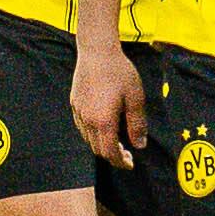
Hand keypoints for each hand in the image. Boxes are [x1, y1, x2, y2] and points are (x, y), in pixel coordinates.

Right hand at [69, 39, 148, 168]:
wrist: (97, 51)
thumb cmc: (119, 72)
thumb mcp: (136, 98)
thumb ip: (137, 125)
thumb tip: (140, 145)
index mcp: (103, 121)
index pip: (110, 152)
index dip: (120, 162)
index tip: (130, 164)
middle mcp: (88, 120)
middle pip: (97, 149)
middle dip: (112, 155)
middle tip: (127, 152)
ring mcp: (79, 112)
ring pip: (88, 139)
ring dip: (101, 144)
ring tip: (116, 139)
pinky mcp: (74, 104)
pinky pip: (82, 127)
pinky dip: (92, 133)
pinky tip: (103, 125)